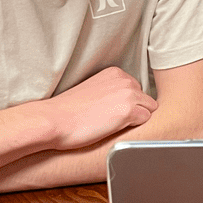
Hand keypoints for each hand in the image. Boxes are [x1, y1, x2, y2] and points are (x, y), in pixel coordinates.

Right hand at [35, 67, 158, 150]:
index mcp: (115, 73)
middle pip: (146, 99)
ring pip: (149, 109)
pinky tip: (116, 130)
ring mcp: (129, 94)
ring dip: (136, 119)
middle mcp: (125, 80)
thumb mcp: (93, 90)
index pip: (136, 89)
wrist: (53, 120)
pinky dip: (134, 128)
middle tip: (114, 121)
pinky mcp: (129, 111)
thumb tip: (122, 103)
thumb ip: (111, 91)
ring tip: (114, 126)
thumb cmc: (67, 111)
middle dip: (135, 110)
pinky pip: (146, 121)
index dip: (127, 104)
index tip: (112, 111)